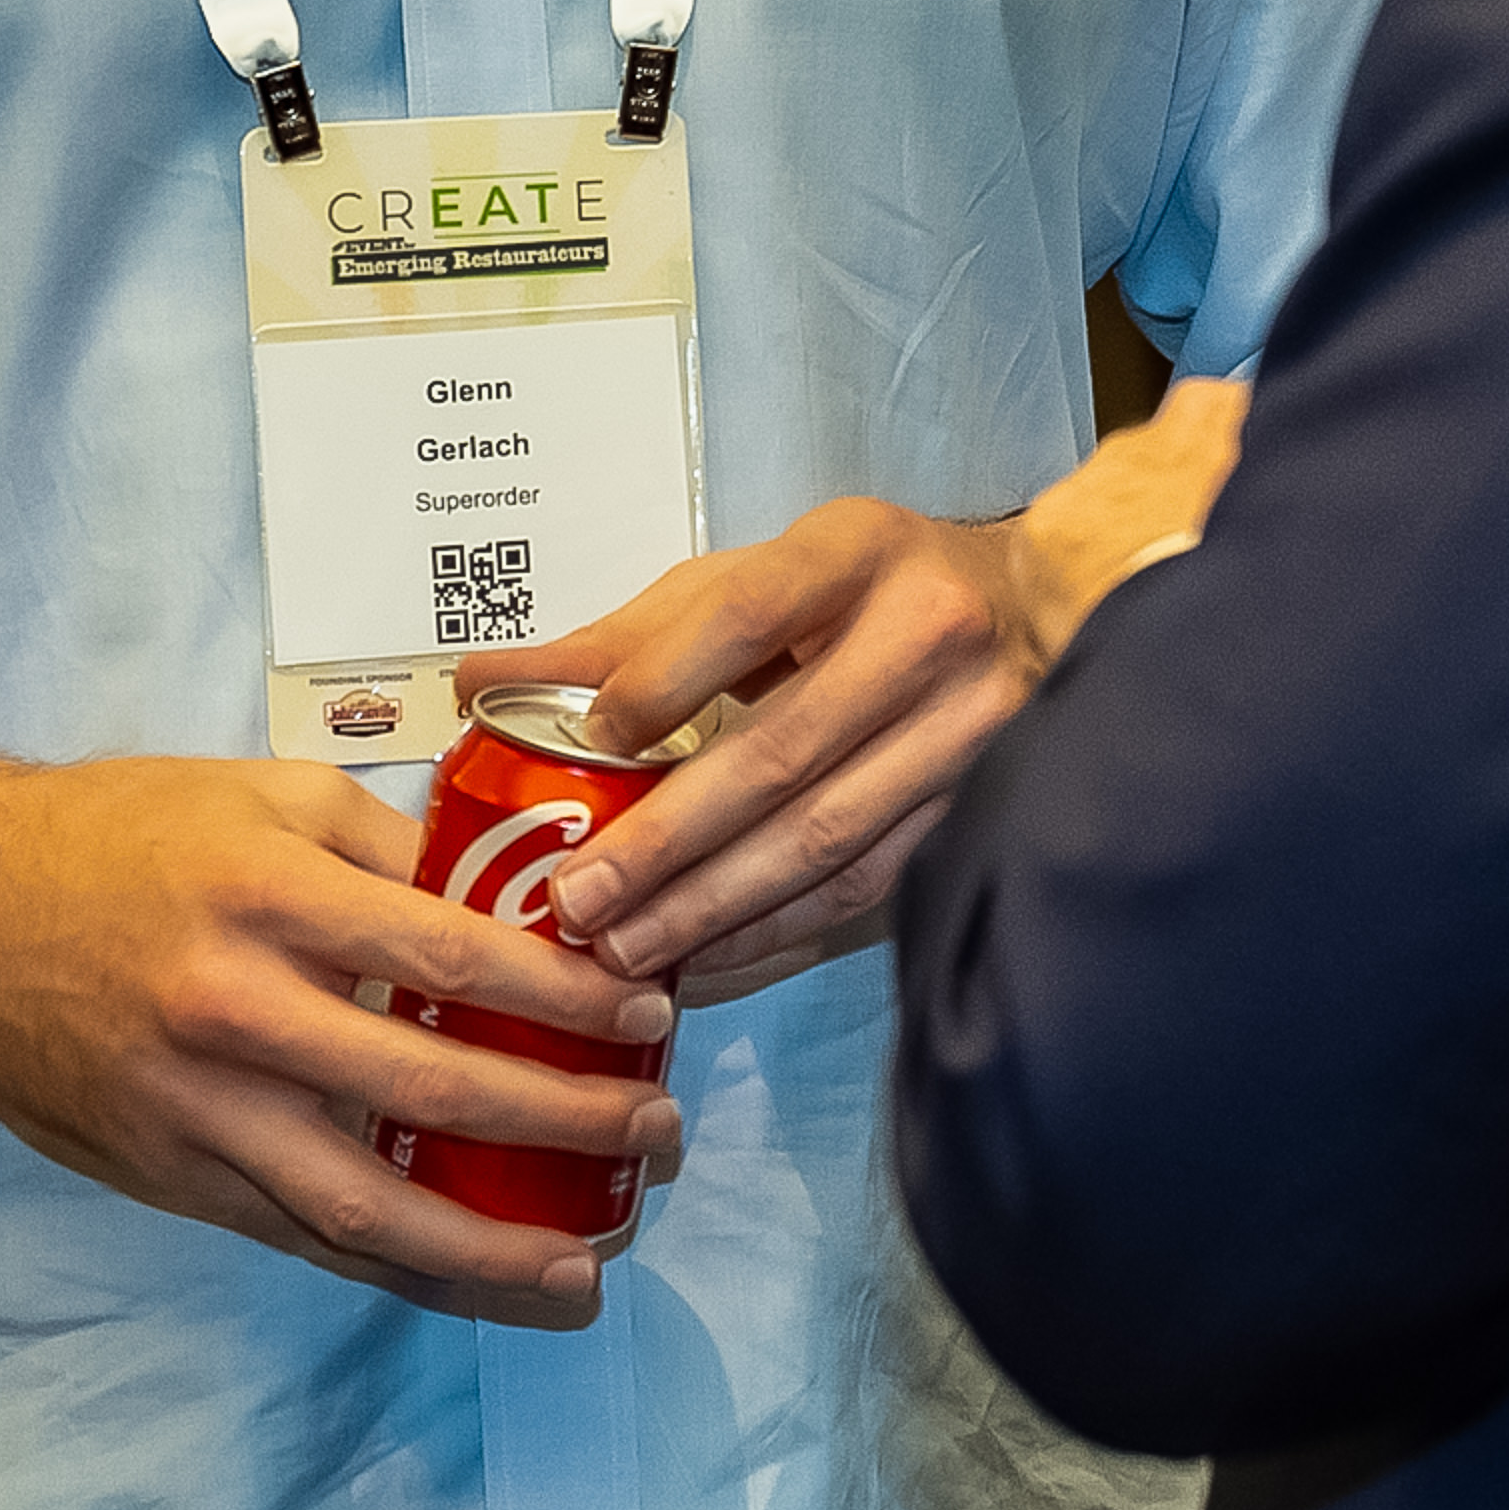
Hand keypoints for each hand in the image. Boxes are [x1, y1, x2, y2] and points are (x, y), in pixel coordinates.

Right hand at [0, 700, 678, 1328]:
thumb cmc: (119, 833)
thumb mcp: (258, 792)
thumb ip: (384, 842)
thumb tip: (515, 892)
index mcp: (267, 893)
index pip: (447, 952)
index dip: (560, 995)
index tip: (649, 1016)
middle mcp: (233, 1008)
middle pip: (424, 1089)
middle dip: (558, 1122)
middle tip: (654, 1137)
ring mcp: (194, 1107)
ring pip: (358, 1206)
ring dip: (483, 1248)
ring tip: (583, 1272)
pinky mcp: (166, 1173)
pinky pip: (295, 1236)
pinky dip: (390, 1266)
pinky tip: (468, 1277)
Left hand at [511, 378, 1250, 996]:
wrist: (1028, 606)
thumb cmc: (855, 590)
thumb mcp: (750, 577)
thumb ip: (626, 636)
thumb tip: (480, 682)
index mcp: (856, 551)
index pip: (748, 614)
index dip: (664, 683)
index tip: (587, 745)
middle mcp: (927, 633)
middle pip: (784, 750)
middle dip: (670, 840)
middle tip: (579, 902)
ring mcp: (970, 726)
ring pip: (828, 835)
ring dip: (715, 905)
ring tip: (623, 950)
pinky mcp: (981, 803)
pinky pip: (866, 883)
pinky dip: (776, 928)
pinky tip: (704, 957)